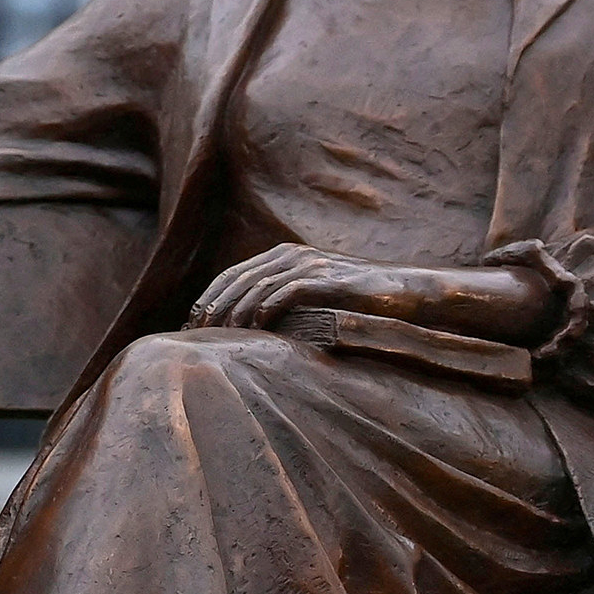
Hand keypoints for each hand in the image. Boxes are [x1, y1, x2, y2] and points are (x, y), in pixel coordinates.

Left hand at [188, 244, 422, 329]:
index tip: (189, 328)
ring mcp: (308, 264)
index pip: (230, 276)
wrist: (404, 290)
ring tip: (219, 339)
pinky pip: (286, 292)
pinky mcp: (326, 278)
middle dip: (211, 309)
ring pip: (255, 286)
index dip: (206, 301)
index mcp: (281, 256)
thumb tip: (248, 330)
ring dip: (233, 314)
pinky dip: (265, 310)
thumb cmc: (357, 301)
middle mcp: (290, 255)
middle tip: (194, 338)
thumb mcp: (312, 298)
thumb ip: (283, 303)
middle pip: (236, 280)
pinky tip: (255, 329)